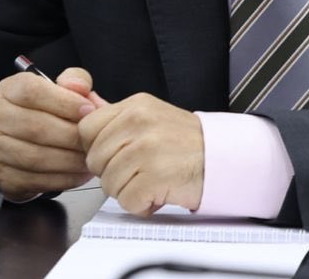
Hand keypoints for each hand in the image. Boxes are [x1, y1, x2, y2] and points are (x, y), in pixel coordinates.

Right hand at [0, 66, 107, 199]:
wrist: (11, 140)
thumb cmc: (40, 113)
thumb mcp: (55, 89)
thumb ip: (74, 82)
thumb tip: (81, 88)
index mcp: (8, 90)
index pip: (32, 91)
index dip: (64, 101)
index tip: (89, 110)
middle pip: (36, 127)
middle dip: (73, 136)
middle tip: (95, 141)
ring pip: (37, 157)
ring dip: (71, 160)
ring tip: (90, 159)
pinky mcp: (1, 175)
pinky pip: (37, 180)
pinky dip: (64, 178)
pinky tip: (79, 173)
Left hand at [78, 92, 203, 214]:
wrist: (225, 160)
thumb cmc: (187, 143)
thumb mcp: (150, 116)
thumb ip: (115, 116)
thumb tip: (82, 103)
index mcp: (134, 106)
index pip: (86, 129)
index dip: (96, 148)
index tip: (114, 155)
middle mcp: (138, 123)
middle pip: (94, 160)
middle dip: (112, 173)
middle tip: (137, 172)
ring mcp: (146, 150)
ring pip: (108, 183)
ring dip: (128, 191)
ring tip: (150, 182)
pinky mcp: (155, 177)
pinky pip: (127, 201)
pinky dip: (141, 205)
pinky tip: (157, 195)